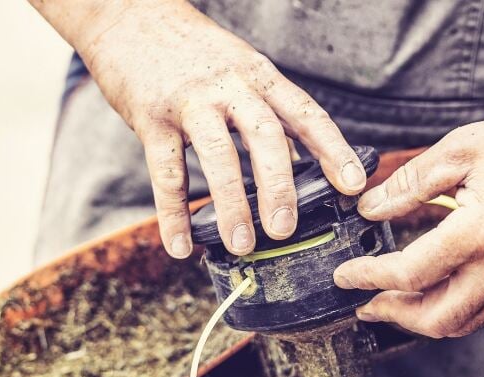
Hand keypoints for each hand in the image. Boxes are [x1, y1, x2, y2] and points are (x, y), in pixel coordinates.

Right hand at [32, 0, 366, 257]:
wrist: (128, 15)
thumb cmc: (189, 50)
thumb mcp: (238, 68)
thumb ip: (264, 112)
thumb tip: (296, 160)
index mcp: (257, 76)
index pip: (304, 112)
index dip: (333, 149)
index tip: (354, 185)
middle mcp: (229, 86)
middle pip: (265, 136)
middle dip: (279, 187)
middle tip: (285, 230)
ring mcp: (189, 101)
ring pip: (218, 155)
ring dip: (232, 204)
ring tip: (242, 244)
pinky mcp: (150, 117)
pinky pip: (165, 172)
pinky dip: (173, 214)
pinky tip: (180, 246)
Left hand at [333, 82, 483, 337]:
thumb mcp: (460, 150)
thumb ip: (408, 184)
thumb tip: (369, 208)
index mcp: (481, 231)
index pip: (411, 274)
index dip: (369, 278)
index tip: (344, 277)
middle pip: (436, 319)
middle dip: (392, 316)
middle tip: (363, 304)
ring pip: (461, 323)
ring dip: (420, 319)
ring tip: (390, 302)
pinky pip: (483, 311)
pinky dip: (449, 309)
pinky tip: (431, 289)